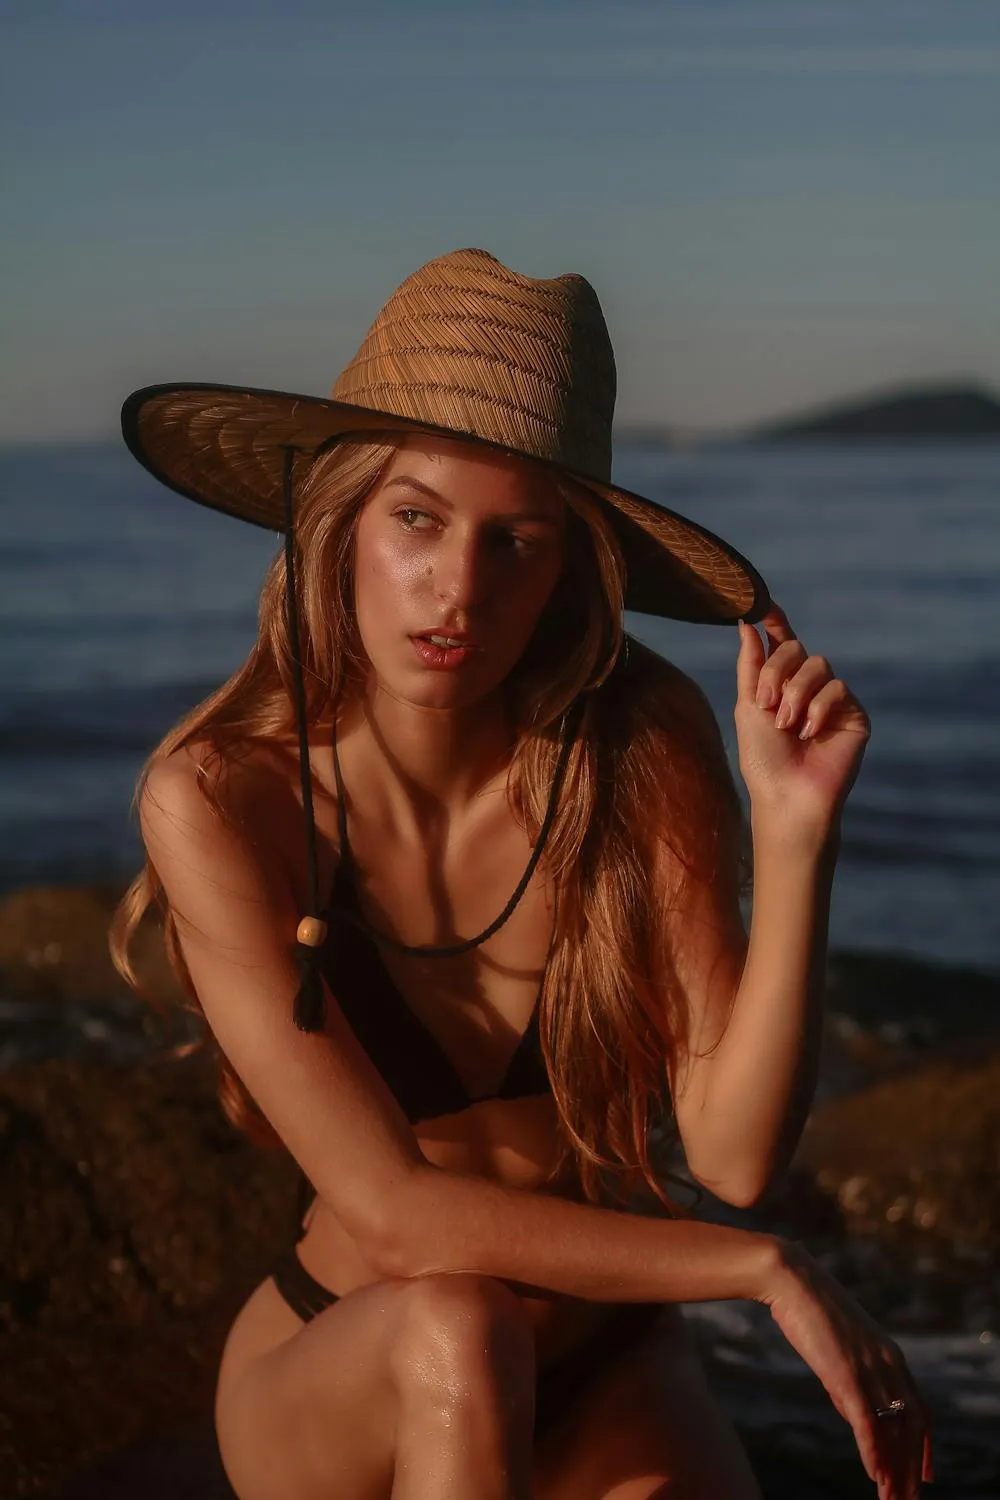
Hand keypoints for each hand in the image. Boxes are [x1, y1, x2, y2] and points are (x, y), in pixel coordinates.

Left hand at [736, 605, 869, 844]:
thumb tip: (747, 623)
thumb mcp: (748, 706)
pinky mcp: (853, 714)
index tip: (763, 603)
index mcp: (778, 684)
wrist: (788, 795)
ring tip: (786, 725)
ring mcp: (831, 700)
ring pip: (818, 665)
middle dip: (776, 672)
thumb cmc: (763, 758)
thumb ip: (750, 664)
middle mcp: (806, 687)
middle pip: (795, 649)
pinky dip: (818, 709)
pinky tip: (810, 733)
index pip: (780, 642)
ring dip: (795, 693)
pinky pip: (837, 689)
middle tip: (766, 704)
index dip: (774, 620)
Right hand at [761, 1241, 932, 1499]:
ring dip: (895, 1471)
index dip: (925, 1445)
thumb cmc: (810, 1311)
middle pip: (913, 1427)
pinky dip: (875, 1453)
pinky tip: (876, 1477)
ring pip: (893, 1431)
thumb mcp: (839, 1350)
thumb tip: (856, 1417)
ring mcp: (870, 1368)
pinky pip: (868, 1424)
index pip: (920, 1408)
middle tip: (909, 1499)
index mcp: (891, 1355)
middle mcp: (889, 1364)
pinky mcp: (847, 1374)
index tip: (925, 1474)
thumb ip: (851, 1384)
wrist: (791, 1279)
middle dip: (912, 1468)